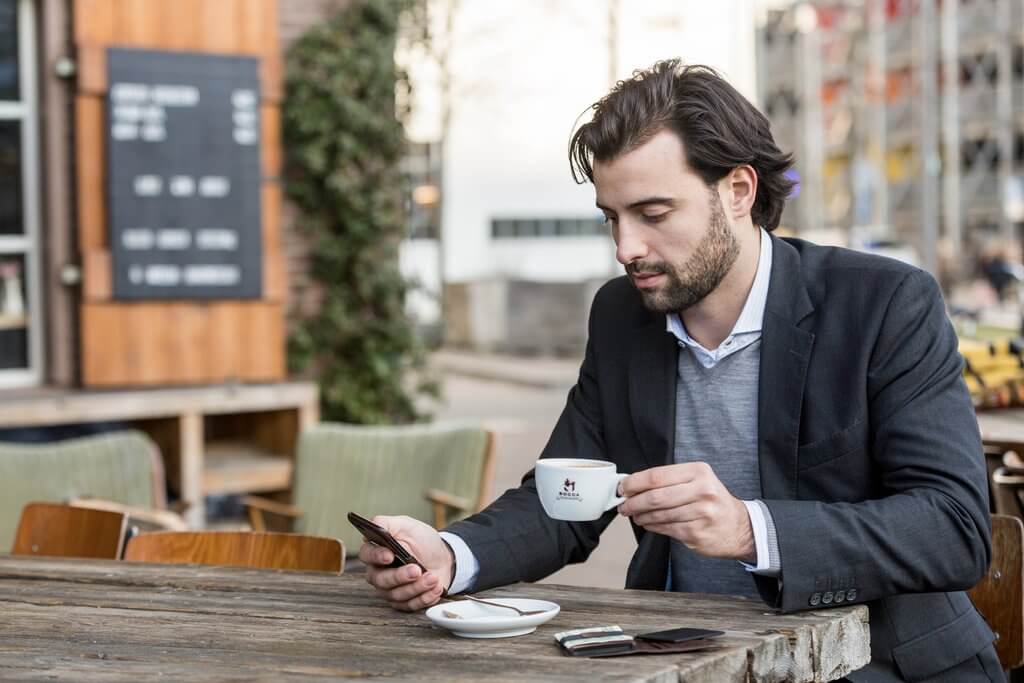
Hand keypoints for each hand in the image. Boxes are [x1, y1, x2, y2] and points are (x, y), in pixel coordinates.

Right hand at [359, 515, 454, 611]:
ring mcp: (391, 590)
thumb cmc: (421, 540)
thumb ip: (387, 523)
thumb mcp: (406, 525)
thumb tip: (374, 524)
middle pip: (381, 580)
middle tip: (416, 569)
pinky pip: (410, 605)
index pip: (367, 555)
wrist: (442, 557)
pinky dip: (425, 598)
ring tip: (432, 577)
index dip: (376, 556)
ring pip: (397, 595)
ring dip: (417, 587)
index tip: (390, 555)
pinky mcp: (405, 602)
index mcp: (376, 551)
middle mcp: (379, 573)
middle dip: (400, 576)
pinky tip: (435, 587)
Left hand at [617, 462, 754, 561]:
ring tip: (635, 515)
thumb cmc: (711, 500)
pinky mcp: (697, 533)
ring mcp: (701, 513)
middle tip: (623, 505)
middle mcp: (702, 491)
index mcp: (698, 472)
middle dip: (633, 502)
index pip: (657, 475)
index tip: (622, 488)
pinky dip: (651, 526)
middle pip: (655, 497)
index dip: (634, 482)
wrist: (738, 526)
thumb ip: (668, 480)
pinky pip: (665, 529)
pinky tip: (648, 523)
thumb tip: (632, 485)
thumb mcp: (696, 480)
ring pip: (658, 515)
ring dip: (640, 516)